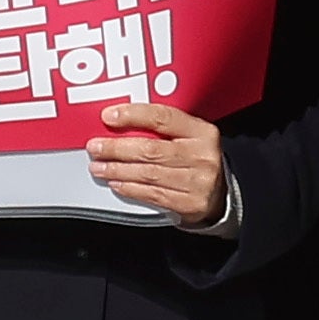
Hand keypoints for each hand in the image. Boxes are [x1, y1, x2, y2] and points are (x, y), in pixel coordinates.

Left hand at [85, 102, 231, 228]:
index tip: (108, 117)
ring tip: (99, 167)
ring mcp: (198, 182)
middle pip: (151, 150)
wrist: (223, 193)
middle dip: (117, 149)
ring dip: (118, 171)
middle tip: (95, 147)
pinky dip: (131, 189)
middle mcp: (202, 156)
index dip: (132, 115)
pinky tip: (117, 184)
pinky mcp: (191, 204)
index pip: (162, 117)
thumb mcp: (189, 136)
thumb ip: (161, 127)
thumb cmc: (196, 157)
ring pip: (149, 174)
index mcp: (202, 132)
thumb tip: (117, 121)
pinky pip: (154, 195)